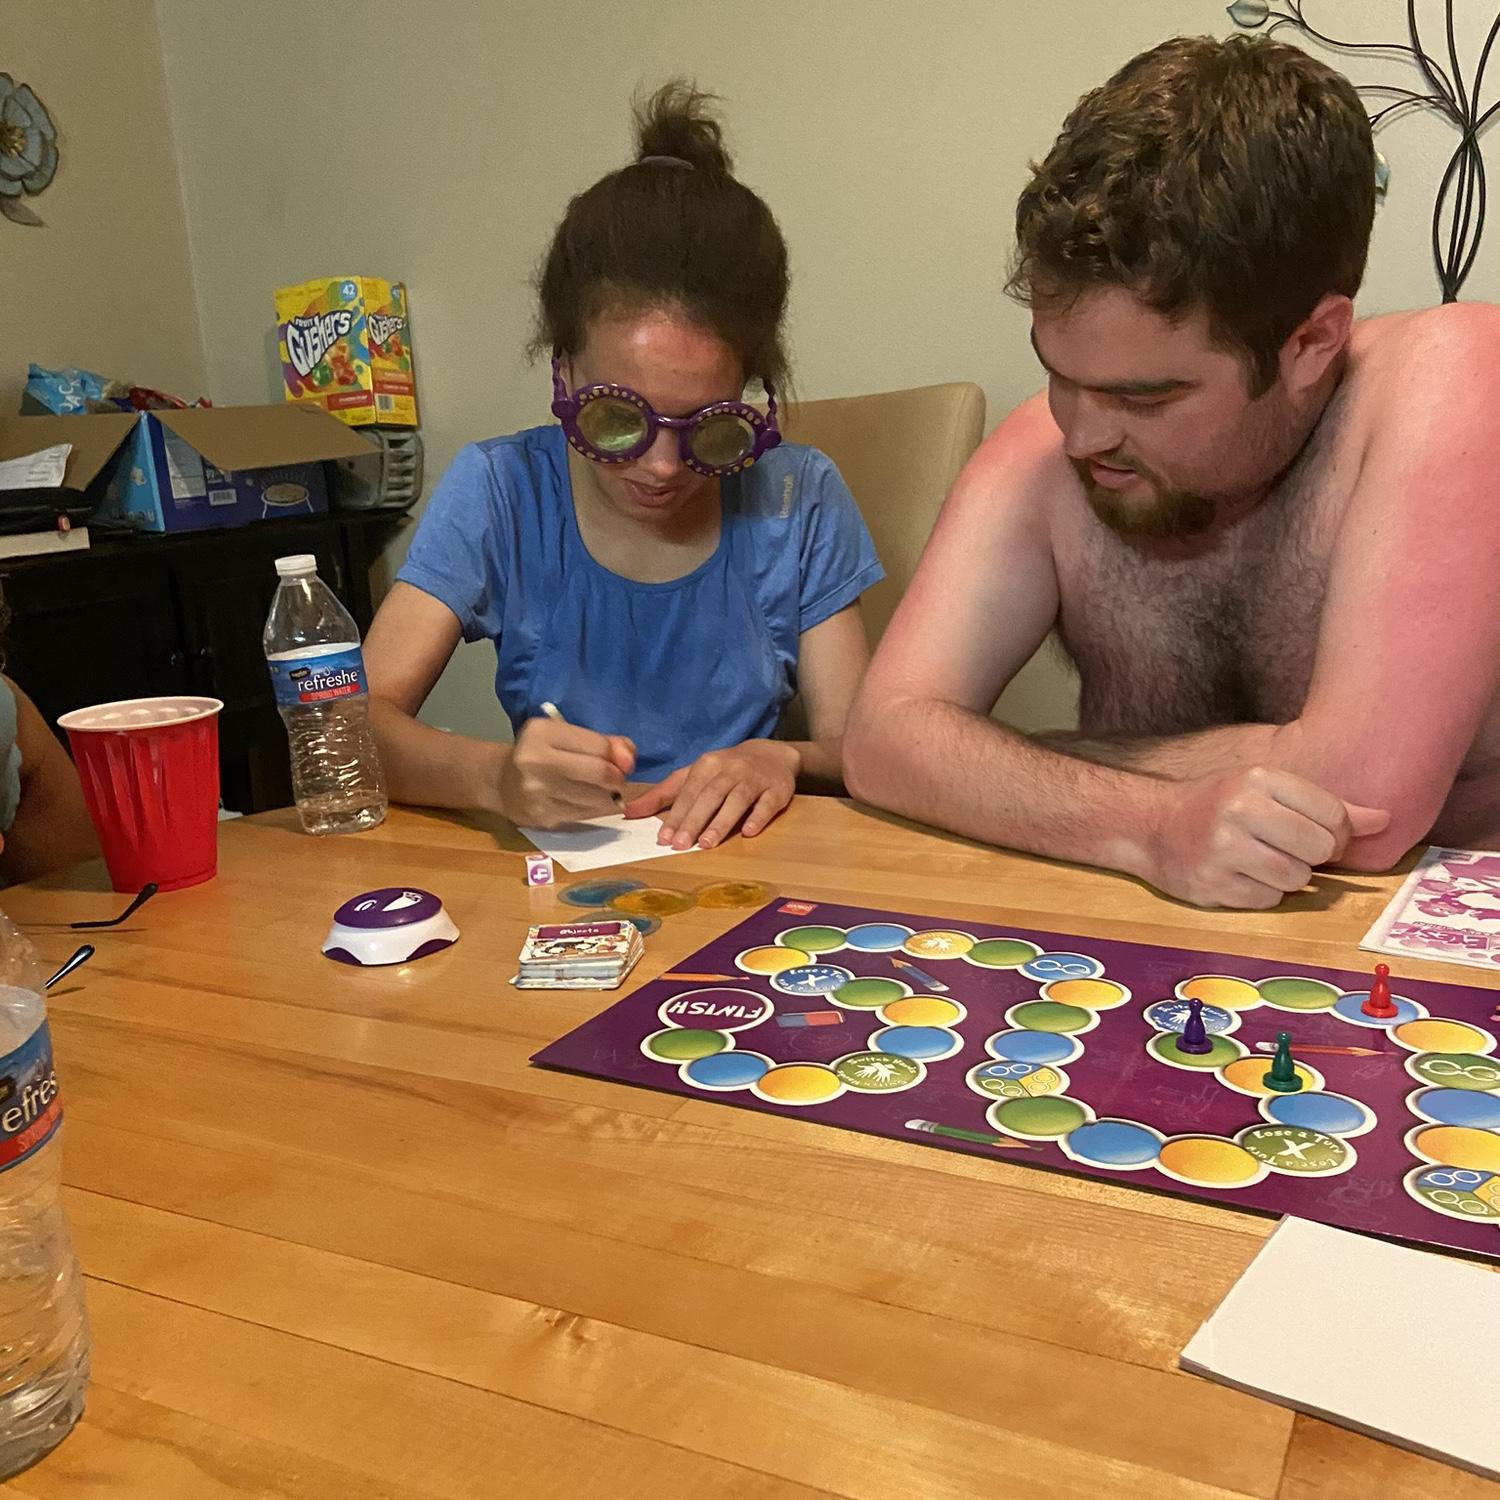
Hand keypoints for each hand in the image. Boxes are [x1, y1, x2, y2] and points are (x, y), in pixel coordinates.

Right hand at [499, 717, 633, 828]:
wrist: (502, 781)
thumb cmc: (541, 753)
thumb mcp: (566, 736)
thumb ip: (602, 742)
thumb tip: (629, 758)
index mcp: (542, 733)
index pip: (600, 746)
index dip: (619, 756)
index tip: (621, 761)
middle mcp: (536, 761)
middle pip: (601, 773)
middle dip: (617, 778)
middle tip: (615, 779)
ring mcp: (537, 793)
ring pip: (597, 799)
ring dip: (608, 796)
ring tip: (598, 789)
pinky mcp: (541, 817)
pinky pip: (584, 815)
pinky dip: (593, 809)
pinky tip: (584, 801)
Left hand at [623, 740, 799, 848]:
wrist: (772, 755)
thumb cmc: (725, 770)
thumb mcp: (693, 775)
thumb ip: (663, 794)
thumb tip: (629, 812)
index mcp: (707, 765)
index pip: (688, 792)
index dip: (676, 815)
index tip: (663, 839)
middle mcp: (730, 770)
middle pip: (710, 795)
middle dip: (695, 820)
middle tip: (681, 845)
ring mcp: (755, 779)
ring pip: (737, 799)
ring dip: (722, 821)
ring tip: (708, 843)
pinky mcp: (777, 790)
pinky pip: (767, 804)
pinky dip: (758, 817)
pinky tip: (748, 832)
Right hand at [1146, 765, 1388, 908]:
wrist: (1150, 826)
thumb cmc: (1218, 805)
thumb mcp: (1266, 791)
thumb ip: (1326, 806)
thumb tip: (1386, 821)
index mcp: (1258, 779)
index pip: (1333, 815)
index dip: (1336, 833)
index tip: (1316, 834)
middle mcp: (1240, 810)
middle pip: (1320, 849)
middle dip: (1312, 856)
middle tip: (1286, 849)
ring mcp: (1223, 849)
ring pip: (1296, 879)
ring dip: (1286, 877)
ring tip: (1258, 861)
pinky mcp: (1212, 884)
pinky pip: (1267, 899)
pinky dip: (1259, 893)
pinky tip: (1238, 875)